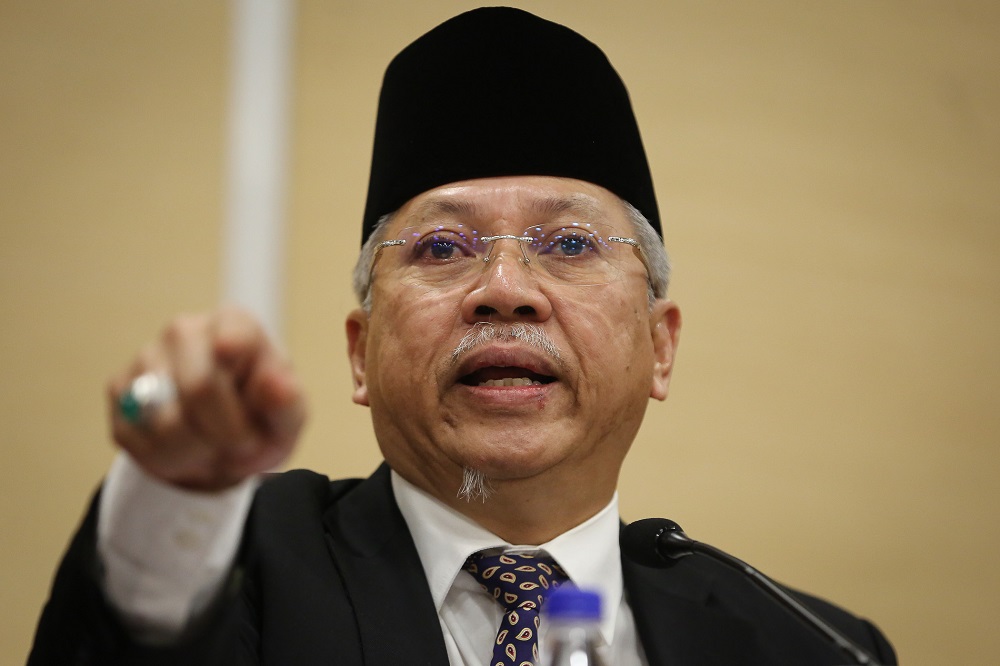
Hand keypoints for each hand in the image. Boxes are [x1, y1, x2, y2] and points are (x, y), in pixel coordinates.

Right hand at [108, 307, 305, 490]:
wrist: (223, 442)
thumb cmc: (262, 418)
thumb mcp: (288, 416)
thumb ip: (286, 400)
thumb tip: (277, 384)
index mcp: (235, 323)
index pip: (232, 341)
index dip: (241, 385)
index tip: (251, 408)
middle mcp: (185, 330)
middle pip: (199, 389)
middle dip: (227, 434)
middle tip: (243, 445)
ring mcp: (146, 357)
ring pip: (166, 423)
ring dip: (199, 453)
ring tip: (214, 447)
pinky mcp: (120, 391)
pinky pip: (140, 441)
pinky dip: (170, 461)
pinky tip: (186, 450)